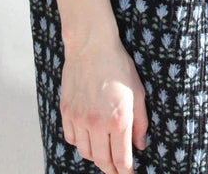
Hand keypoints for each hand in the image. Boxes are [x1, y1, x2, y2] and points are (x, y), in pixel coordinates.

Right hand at [60, 34, 148, 173]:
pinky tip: (89, 138)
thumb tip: (140, 145)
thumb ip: (140, 122)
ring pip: (85, 152)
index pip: (121, 158)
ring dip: (96, 157)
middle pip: (102, 160)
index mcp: (118, 119)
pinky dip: (80, 143)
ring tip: (104, 154)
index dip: (126, 171)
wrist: (91, 45)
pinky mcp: (66, 112)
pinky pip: (72, 138)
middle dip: (111, 169)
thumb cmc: (118, 65)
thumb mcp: (138, 92)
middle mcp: (97, 123)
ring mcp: (79, 119)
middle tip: (117, 170)